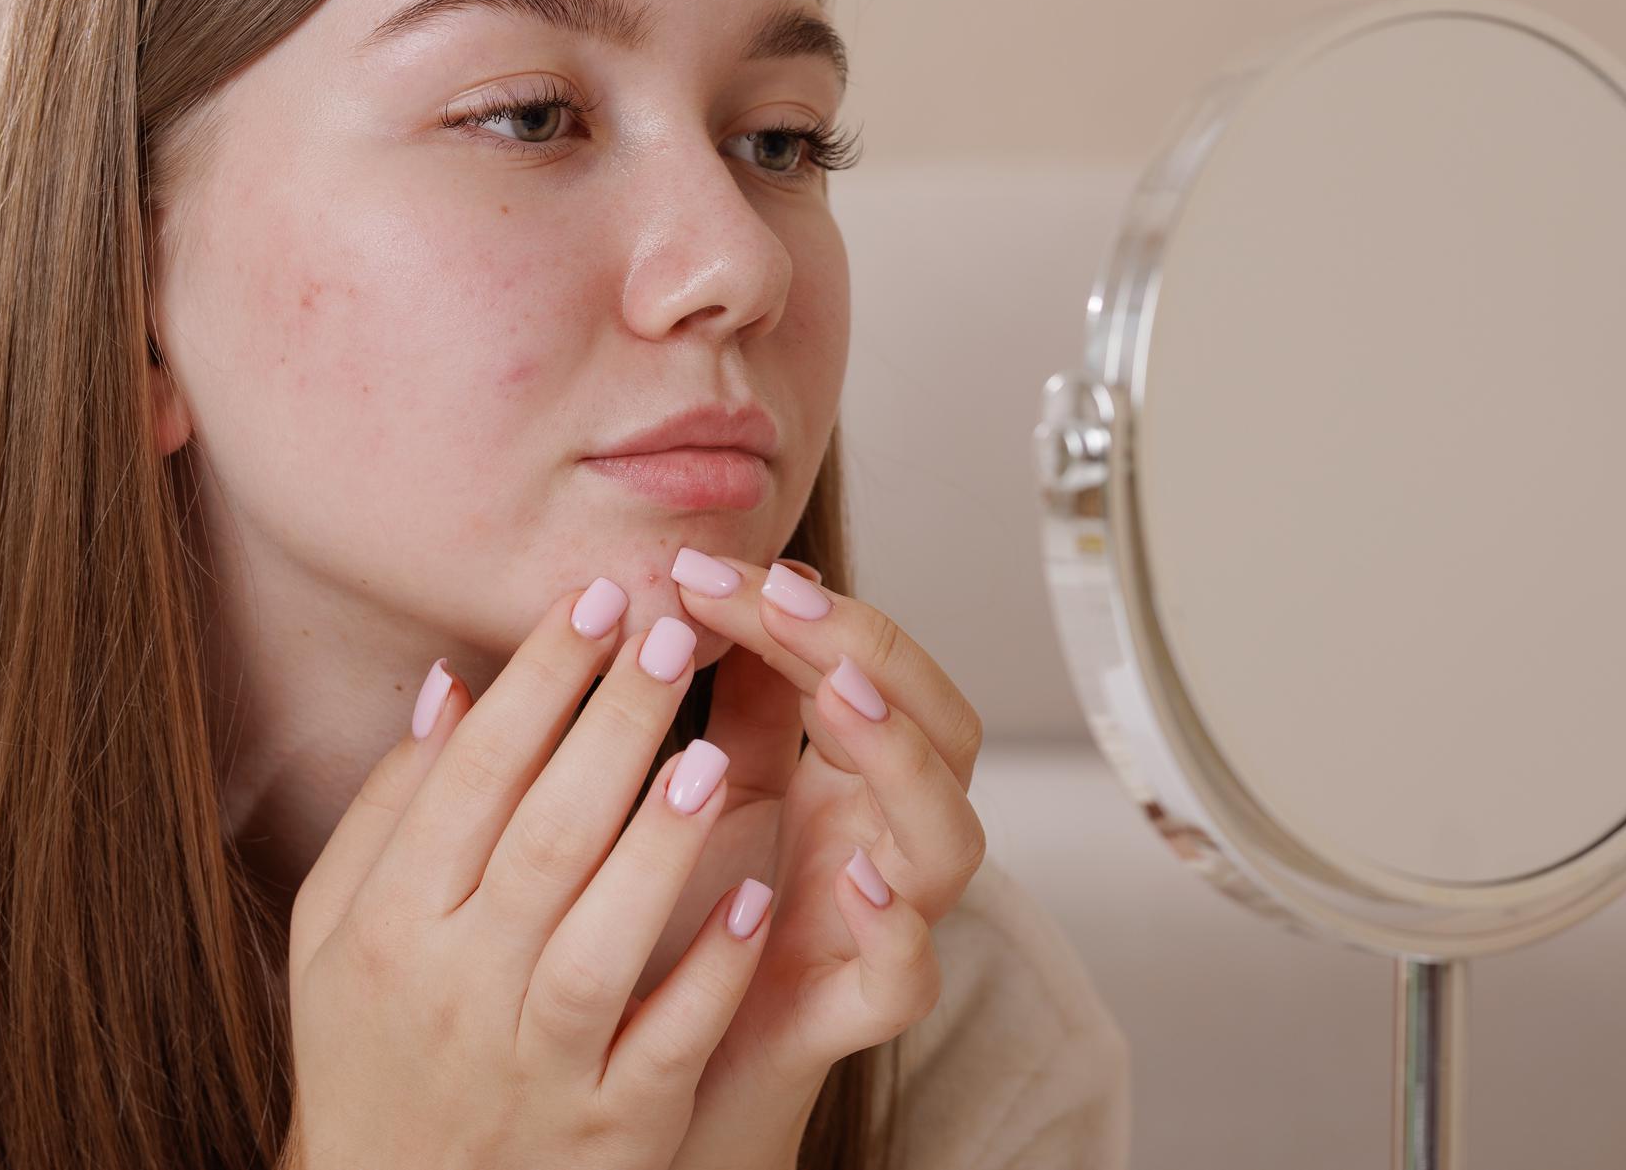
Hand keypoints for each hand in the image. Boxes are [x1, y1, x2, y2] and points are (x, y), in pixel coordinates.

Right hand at [283, 578, 778, 1169]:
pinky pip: (668, 1044)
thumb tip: (456, 680)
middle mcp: (455, 990)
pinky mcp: (608, 1130)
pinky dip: (712, 974)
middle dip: (614, 726)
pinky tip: (759, 900)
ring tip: (714, 754)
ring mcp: (536, 1064)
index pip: (470, 776)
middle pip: (545, 837)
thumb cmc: (374, 1047)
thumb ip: (395, 807)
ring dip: (663, 843)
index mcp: (386, 927)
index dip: (539, 679)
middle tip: (671, 631)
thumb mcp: (337, 928)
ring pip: (605, 938)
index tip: (595, 597)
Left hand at [657, 548, 987, 1168]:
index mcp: (857, 774)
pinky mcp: (859, 1009)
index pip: (870, 666)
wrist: (676, 1058)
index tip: (707, 568)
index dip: (809, 608)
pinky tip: (854, 873)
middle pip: (941, 729)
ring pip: (949, 837)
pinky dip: (895, 922)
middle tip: (785, 601)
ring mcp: (887, 921)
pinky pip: (909, 972)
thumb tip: (741, 578)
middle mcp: (889, 837)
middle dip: (871, 652)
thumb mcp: (711, 781)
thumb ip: (738, 694)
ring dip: (902, 757)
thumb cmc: (708, 913)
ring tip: (841, 696)